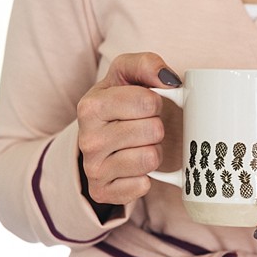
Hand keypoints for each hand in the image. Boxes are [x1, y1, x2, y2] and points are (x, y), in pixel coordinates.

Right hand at [77, 52, 179, 204]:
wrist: (102, 139)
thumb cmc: (121, 103)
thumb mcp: (128, 74)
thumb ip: (147, 64)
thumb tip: (169, 80)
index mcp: (91, 106)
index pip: (148, 102)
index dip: (156, 102)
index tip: (146, 105)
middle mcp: (87, 139)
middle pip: (153, 131)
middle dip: (156, 127)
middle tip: (143, 127)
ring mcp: (93, 169)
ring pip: (150, 159)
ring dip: (154, 152)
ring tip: (139, 145)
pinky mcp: (102, 192)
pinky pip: (143, 186)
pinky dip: (146, 177)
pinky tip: (134, 168)